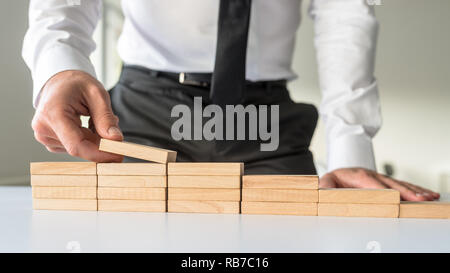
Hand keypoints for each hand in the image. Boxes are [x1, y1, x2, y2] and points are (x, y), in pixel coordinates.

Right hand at [32, 70, 122, 161]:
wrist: (59, 81)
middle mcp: (44, 129)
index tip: (119, 155)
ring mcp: (45, 137)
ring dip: (96, 138)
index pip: (77, 145)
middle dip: (103, 141)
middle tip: (114, 123)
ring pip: (81, 148)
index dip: (100, 154)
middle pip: (81, 148)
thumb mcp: (96, 94)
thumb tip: (116, 139)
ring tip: (96, 116)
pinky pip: (76, 146)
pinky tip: (88, 124)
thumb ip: (105, 118)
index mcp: (53, 114)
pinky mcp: (50, 141)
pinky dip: (88, 138)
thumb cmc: (77, 84)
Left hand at [320, 168, 439, 200]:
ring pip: (401, 184)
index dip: (385, 191)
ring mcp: (381, 178)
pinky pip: (404, 185)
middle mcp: (373, 175)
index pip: (373, 184)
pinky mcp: (387, 182)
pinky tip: (429, 194)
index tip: (397, 198)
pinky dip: (417, 190)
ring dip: (416, 191)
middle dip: (407, 192)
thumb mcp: (327, 181)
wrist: (341, 169)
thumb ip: (325, 186)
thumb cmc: (335, 178)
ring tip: (430, 197)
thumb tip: (322, 190)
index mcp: (359, 176)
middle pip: (392, 184)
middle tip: (420, 199)